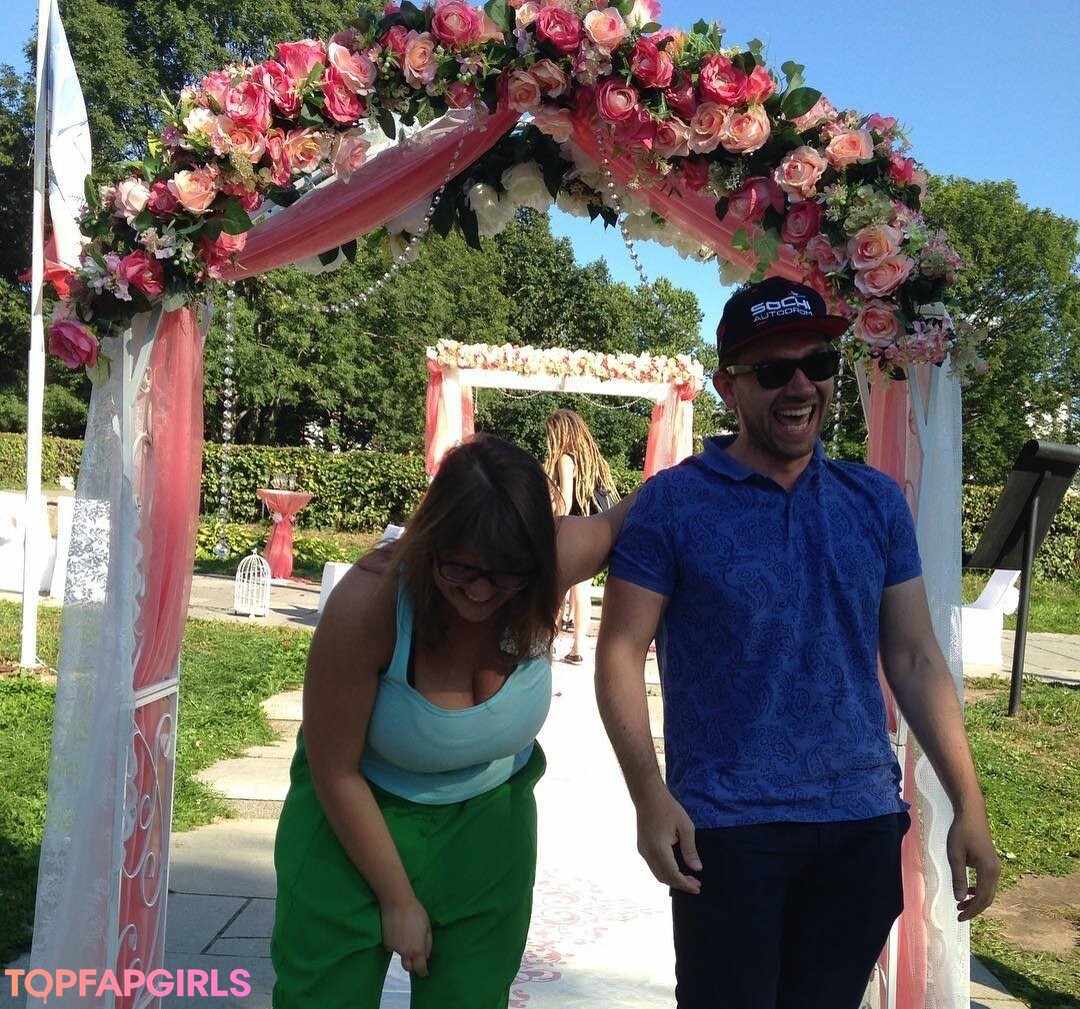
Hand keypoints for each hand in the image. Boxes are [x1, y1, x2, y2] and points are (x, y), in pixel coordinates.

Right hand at [381, 897, 432, 976]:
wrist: (396, 903)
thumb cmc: (416, 912)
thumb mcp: (427, 927)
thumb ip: (428, 943)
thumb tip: (426, 956)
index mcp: (417, 949)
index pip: (420, 969)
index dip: (423, 972)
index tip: (425, 973)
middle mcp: (405, 952)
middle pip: (408, 968)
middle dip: (413, 965)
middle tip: (416, 957)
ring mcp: (394, 949)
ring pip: (400, 956)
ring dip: (404, 951)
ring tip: (406, 936)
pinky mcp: (385, 943)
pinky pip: (393, 948)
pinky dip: (396, 944)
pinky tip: (398, 931)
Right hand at [635, 782, 701, 893]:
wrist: (647, 795)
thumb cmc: (668, 808)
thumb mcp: (685, 826)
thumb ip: (690, 849)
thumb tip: (696, 869)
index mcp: (659, 848)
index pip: (673, 875)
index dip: (686, 884)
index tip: (698, 888)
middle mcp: (648, 853)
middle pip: (664, 878)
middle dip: (680, 884)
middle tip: (696, 884)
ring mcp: (643, 851)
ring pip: (657, 874)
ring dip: (672, 879)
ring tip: (688, 878)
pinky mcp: (641, 847)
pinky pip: (653, 866)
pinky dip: (665, 872)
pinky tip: (675, 868)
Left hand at [947, 804, 1000, 921]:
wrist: (971, 814)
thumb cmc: (961, 832)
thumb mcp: (955, 856)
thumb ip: (958, 878)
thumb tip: (960, 899)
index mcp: (988, 871)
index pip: (982, 898)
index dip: (971, 910)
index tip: (959, 917)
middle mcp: (996, 871)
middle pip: (987, 897)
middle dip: (974, 908)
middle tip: (959, 914)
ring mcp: (995, 866)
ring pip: (988, 890)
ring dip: (975, 899)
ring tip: (960, 904)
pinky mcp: (990, 862)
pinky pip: (986, 882)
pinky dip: (977, 890)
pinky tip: (967, 890)